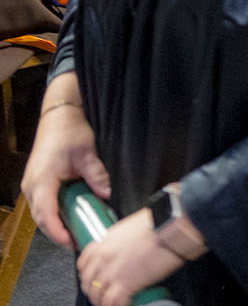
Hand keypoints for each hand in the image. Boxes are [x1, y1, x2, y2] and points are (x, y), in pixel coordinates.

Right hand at [23, 75, 108, 249]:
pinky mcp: (36, 181)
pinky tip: (68, 216)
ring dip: (54, 224)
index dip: (58, 232)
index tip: (72, 242)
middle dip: (57, 233)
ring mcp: (32, 184)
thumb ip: (96, 175)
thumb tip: (106, 194)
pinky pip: (42, 204)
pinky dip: (53, 213)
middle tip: (77, 242)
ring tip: (74, 232)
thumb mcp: (86, 153)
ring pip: (40, 213)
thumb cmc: (70, 131)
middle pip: (41, 219)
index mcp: (42, 181)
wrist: (58, 115)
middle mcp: (31, 186)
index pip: (47, 215)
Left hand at [77, 210, 186, 305]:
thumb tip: (123, 248)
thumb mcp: (130, 226)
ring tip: (113, 302)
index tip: (94, 279)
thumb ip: (119, 240)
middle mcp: (103, 258)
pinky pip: (112, 302)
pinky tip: (124, 303)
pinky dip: (116, 305)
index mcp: (103, 243)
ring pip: (97, 295)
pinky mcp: (125, 284)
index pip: (83, 264)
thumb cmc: (158, 221)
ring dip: (103, 301)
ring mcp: (112, 272)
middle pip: (88, 282)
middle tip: (103, 293)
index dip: (88, 274)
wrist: (171, 225)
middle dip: (95, 290)